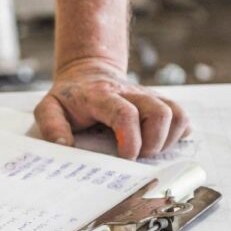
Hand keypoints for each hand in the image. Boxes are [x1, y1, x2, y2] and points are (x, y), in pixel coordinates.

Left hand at [34, 58, 190, 158]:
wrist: (87, 72)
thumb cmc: (69, 96)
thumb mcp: (49, 107)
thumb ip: (51, 126)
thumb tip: (63, 146)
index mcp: (101, 96)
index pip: (124, 113)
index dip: (131, 138)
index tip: (127, 157)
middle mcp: (130, 93)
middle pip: (159, 112)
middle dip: (154, 142)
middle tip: (138, 157)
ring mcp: (147, 96)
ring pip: (177, 113)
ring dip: (168, 139)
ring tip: (149, 151)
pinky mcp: (159, 102)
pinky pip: (181, 116)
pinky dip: (177, 133)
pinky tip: (159, 143)